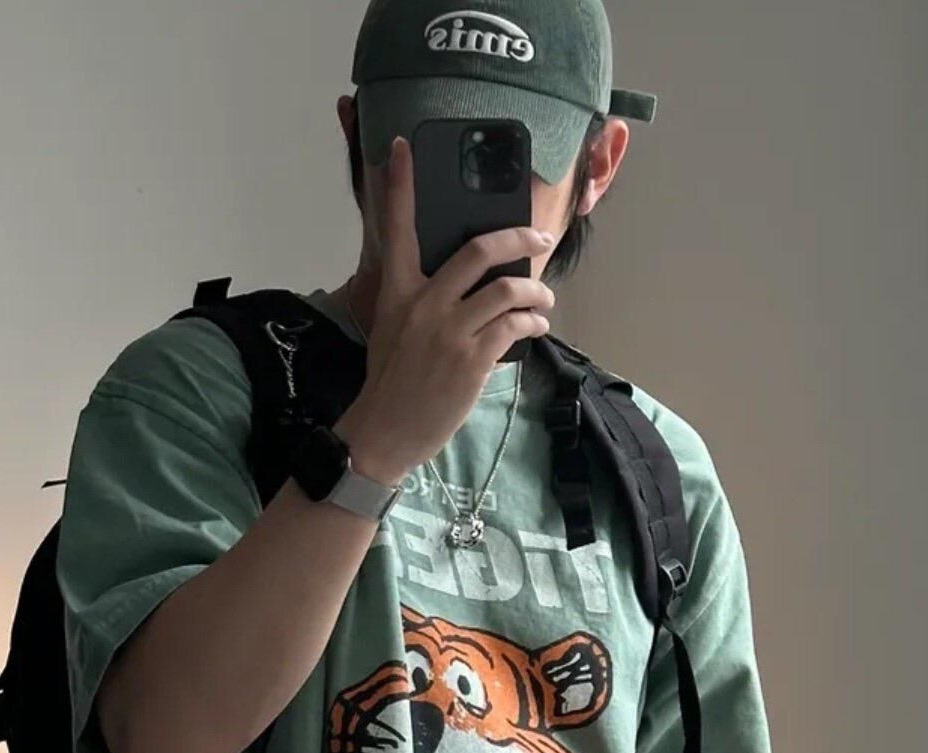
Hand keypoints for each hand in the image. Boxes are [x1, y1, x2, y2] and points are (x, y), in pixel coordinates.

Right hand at [334, 133, 556, 484]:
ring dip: (536, 291)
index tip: (403, 147)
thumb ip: (416, 300)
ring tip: (543, 300)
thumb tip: (458, 284)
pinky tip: (537, 326)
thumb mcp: (391, 330)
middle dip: (517, 237)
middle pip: (478, 251)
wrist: (385, 431)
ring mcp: (450, 332)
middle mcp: (424, 304)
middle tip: (538, 236)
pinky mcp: (472, 360)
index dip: (399, 185)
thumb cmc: (389, 383)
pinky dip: (533, 322)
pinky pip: (515, 326)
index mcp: (398, 292)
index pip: (397, 229)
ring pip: (508, 289)